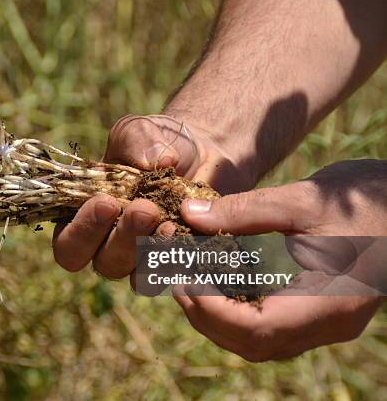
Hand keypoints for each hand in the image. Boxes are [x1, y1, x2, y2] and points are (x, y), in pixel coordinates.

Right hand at [52, 114, 253, 277]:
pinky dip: (183, 259)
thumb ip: (135, 141)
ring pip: (140, 277)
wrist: (201, 152)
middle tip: (145, 210)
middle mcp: (110, 247)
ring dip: (152, 254)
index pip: (68, 245)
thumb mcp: (137, 132)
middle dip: (123, 238)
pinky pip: (179, 274)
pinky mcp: (180, 263)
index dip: (82, 232)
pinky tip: (193, 235)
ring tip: (170, 224)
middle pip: (105, 264)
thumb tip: (156, 162)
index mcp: (86, 220)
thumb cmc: (154, 145)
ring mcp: (146, 261)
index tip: (106, 203)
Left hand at [174, 159, 386, 360]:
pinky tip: (217, 279)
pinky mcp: (317, 312)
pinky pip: (269, 326)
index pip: (257, 330)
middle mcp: (327, 324)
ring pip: (257, 341)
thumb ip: (243, 211)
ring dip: (217, 315)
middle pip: (252, 343)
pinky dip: (236, 309)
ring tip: (190, 277)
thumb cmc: (364, 197)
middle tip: (177, 276)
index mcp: (330, 303)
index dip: (211, 309)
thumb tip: (189, 214)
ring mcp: (324, 322)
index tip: (182, 276)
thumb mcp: (302, 199)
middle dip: (205, 313)